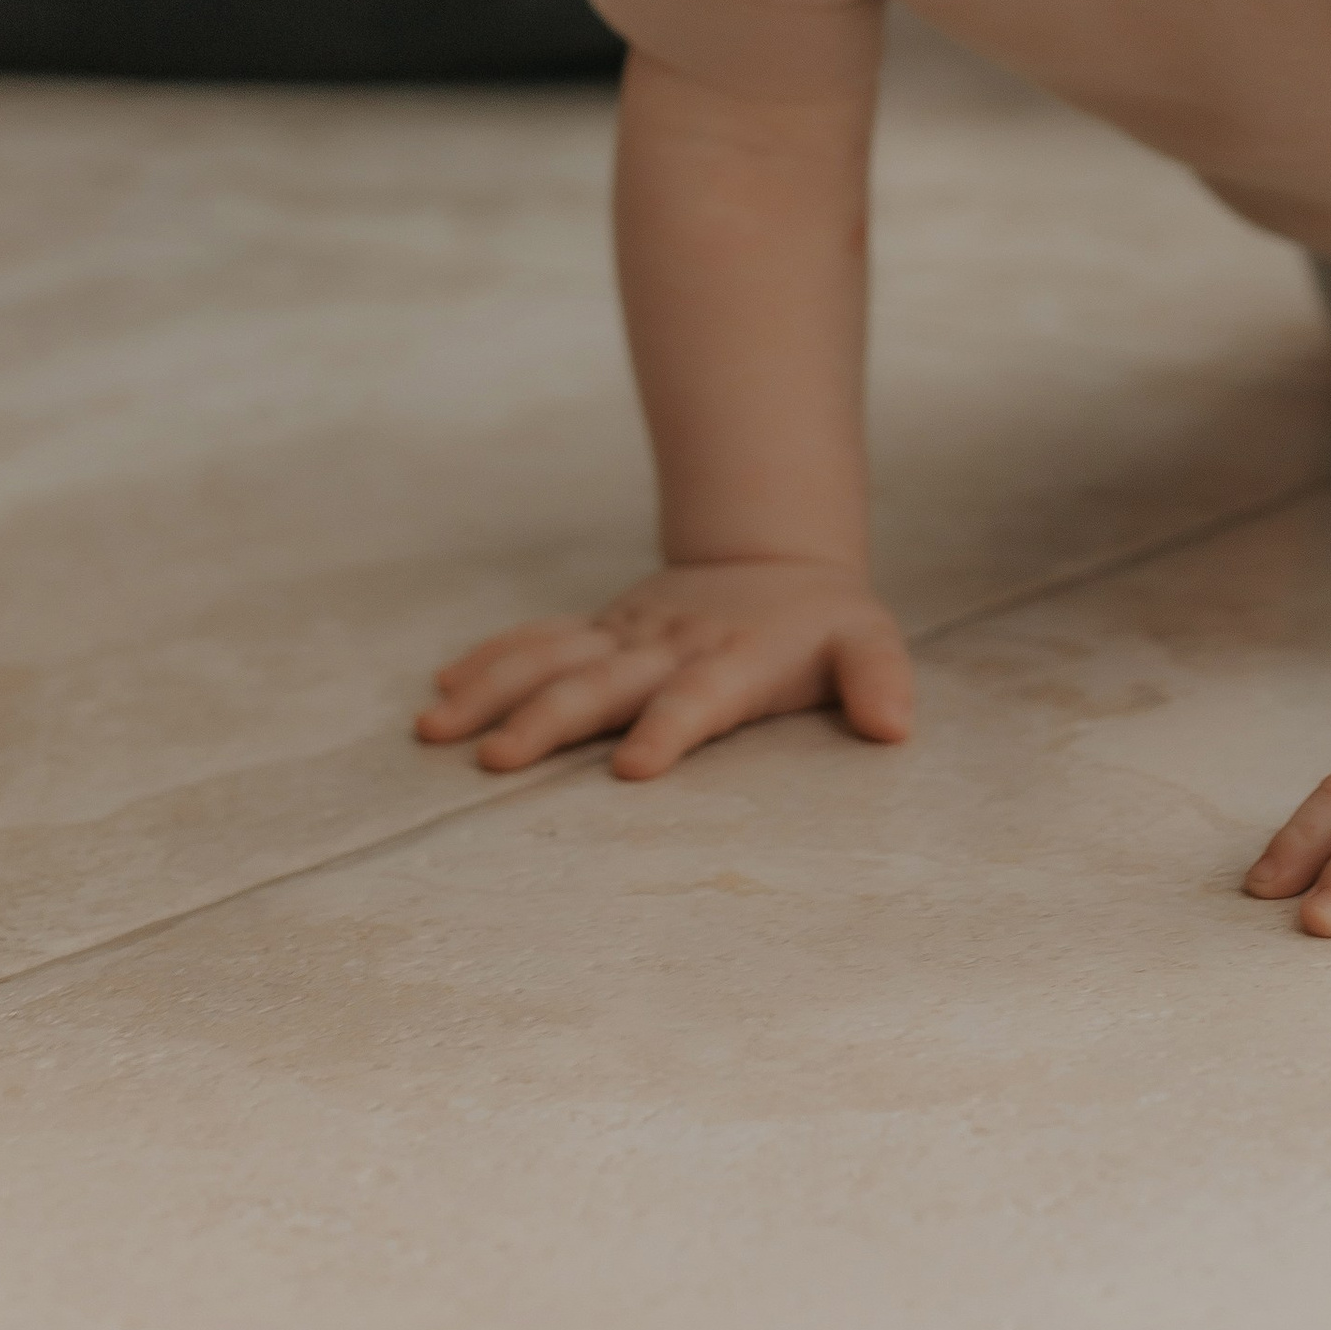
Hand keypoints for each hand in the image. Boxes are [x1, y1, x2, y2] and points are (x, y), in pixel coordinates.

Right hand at [416, 559, 914, 778]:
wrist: (775, 559)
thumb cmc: (824, 624)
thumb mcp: (868, 643)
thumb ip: (879, 679)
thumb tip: (894, 725)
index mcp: (733, 661)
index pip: (697, 699)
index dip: (668, 728)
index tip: (633, 769)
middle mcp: (667, 647)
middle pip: (602, 684)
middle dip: (548, 720)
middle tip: (496, 761)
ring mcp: (625, 637)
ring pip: (550, 660)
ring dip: (494, 690)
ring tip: (436, 729)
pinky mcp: (599, 633)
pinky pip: (536, 642)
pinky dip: (489, 661)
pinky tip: (441, 690)